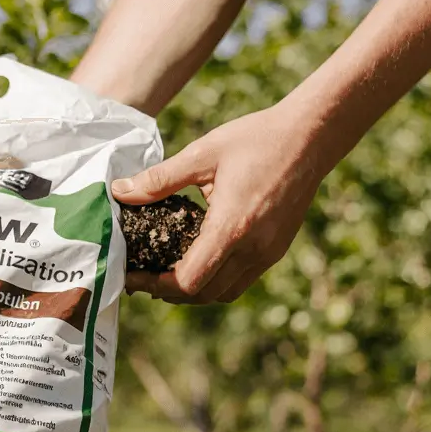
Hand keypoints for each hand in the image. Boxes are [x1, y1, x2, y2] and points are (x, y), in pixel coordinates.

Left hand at [113, 106, 327, 303]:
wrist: (310, 137)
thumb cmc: (256, 139)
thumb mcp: (201, 154)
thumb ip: (159, 179)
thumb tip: (119, 191)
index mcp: (231, 227)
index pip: (189, 280)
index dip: (156, 284)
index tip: (133, 275)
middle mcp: (253, 249)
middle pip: (203, 294)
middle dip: (168, 292)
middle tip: (142, 277)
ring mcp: (268, 253)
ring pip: (224, 293)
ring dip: (193, 291)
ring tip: (165, 274)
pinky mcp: (276, 250)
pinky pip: (241, 280)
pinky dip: (215, 281)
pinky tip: (198, 261)